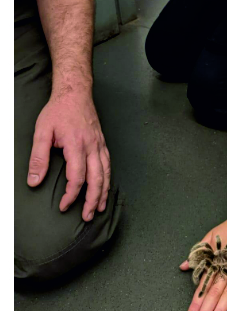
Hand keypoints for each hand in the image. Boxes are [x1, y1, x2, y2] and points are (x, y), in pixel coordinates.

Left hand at [29, 91, 110, 220]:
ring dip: (103, 192)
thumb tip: (34, 181)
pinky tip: (105, 187)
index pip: (77, 177)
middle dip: (93, 200)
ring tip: (100, 207)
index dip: (71, 195)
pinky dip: (108, 179)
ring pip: (106, 173)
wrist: (75, 93)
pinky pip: (108, 165)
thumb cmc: (58, 111)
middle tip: (88, 216)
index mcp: (77, 145)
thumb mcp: (41, 132)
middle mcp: (92, 147)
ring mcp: (100, 145)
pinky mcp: (102, 143)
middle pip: (97, 179)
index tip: (63, 206)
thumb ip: (38, 158)